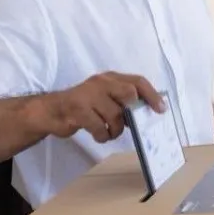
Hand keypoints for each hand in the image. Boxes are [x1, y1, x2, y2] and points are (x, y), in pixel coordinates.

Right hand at [48, 72, 163, 142]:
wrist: (52, 111)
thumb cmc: (83, 106)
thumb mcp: (104, 97)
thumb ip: (122, 100)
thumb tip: (147, 111)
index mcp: (110, 78)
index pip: (137, 81)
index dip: (152, 95)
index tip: (161, 109)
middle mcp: (101, 83)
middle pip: (129, 94)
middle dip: (131, 113)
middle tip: (128, 124)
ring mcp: (89, 95)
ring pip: (115, 116)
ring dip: (115, 130)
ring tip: (109, 132)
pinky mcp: (78, 110)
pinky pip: (100, 128)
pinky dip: (102, 136)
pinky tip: (97, 134)